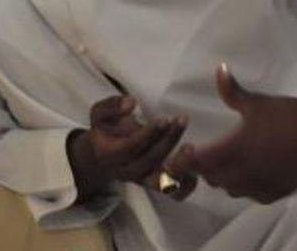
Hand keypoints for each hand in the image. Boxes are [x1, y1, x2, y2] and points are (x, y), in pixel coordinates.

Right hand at [67, 95, 194, 199]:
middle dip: (167, 140)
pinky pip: (172, 193)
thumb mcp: (100, 113)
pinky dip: (185, 186)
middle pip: (149, 161)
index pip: (130, 148)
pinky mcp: (154, 184)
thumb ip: (112, 105)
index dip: (148, 135)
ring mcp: (142, 180)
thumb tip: (131, 102)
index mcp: (110, 154)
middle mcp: (126, 171)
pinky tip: (196, 171)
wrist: (101, 156)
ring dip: (179, 165)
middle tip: (181, 120)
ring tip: (191, 148)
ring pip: (161, 181)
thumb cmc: (105, 130)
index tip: (163, 119)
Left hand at [166, 64, 296, 203]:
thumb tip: (219, 68)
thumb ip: (231, 90)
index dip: (185, 160)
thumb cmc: (287, 114)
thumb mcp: (256, 101)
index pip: (197, 163)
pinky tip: (249, 169)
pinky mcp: (275, 193)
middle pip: (211, 178)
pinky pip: (249, 195)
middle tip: (203, 151)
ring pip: (229, 189)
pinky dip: (242, 184)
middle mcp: (243, 174)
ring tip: (225, 158)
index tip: (186, 148)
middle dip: (203, 166)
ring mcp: (260, 187)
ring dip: (222, 177)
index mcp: (234, 151)